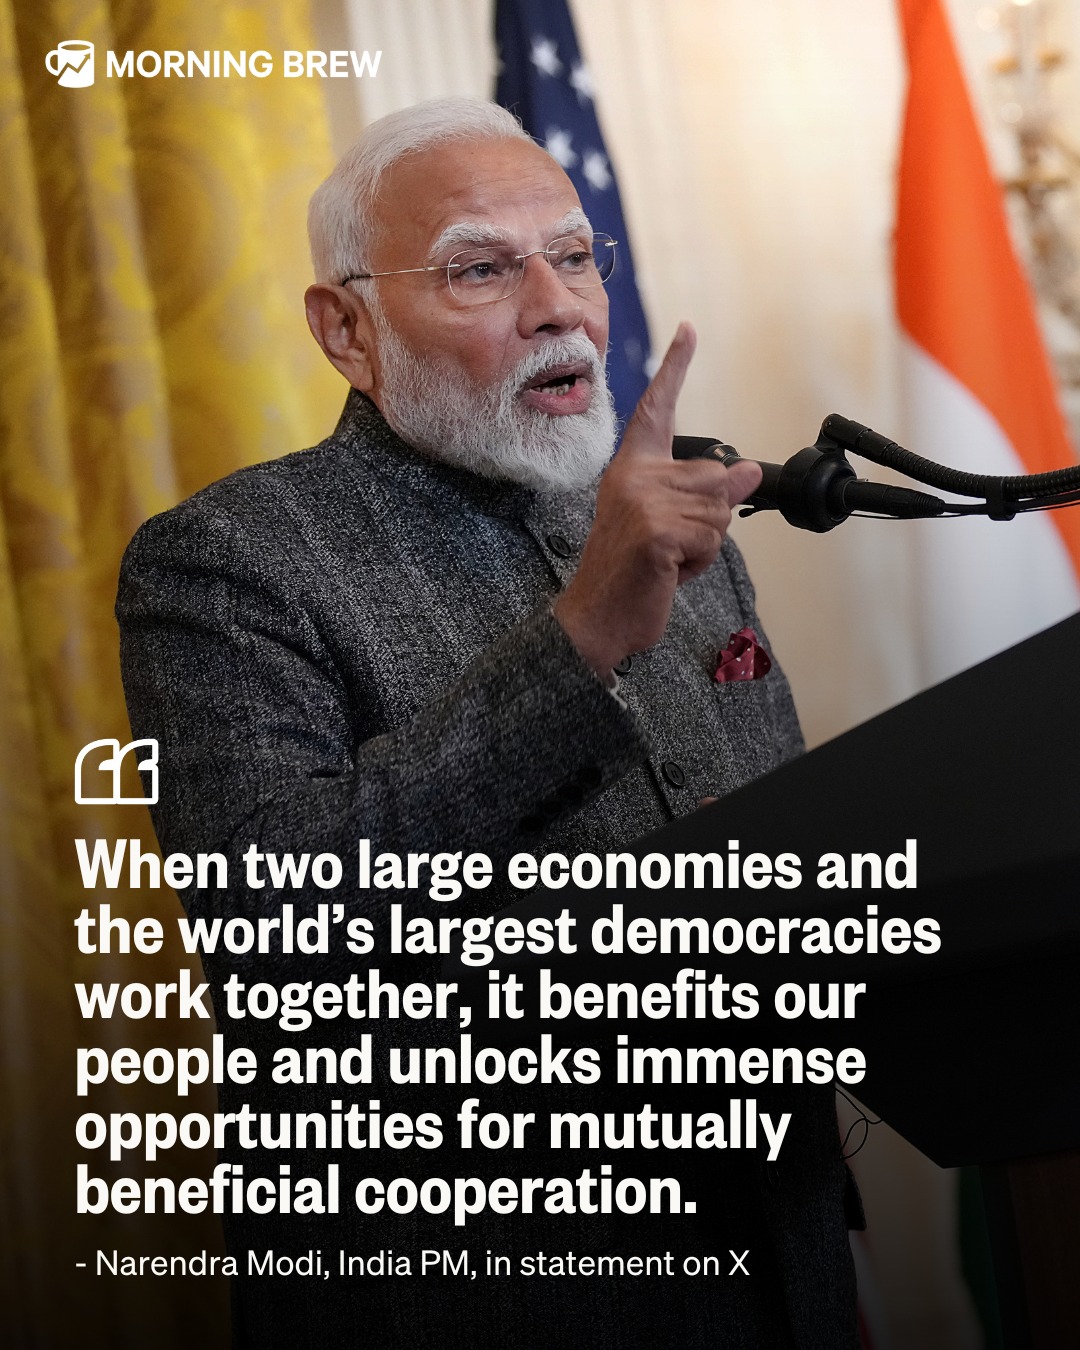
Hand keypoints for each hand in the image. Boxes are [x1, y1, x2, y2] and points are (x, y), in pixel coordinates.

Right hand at [553, 323, 762, 675]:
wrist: (598, 616)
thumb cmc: (632, 573)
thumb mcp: (672, 526)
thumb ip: (704, 496)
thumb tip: (749, 472)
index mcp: (633, 468)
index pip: (658, 409)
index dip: (675, 368)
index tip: (688, 329)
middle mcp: (635, 476)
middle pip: (717, 477)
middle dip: (710, 521)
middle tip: (670, 548)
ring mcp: (644, 501)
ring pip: (720, 512)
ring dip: (705, 547)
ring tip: (667, 561)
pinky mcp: (657, 530)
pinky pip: (711, 539)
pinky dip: (699, 564)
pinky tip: (667, 573)